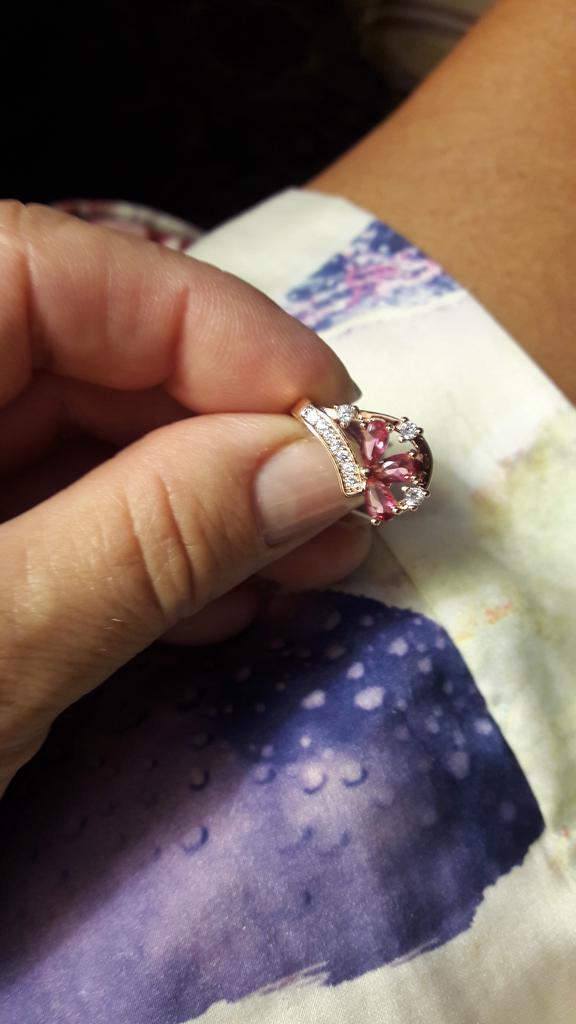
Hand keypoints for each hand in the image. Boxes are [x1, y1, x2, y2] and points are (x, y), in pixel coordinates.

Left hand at [0, 202, 368, 793]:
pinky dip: (154, 550)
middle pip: (94, 352)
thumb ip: (153, 539)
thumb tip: (326, 464)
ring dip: (210, 500)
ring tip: (297, 569)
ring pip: (92, 434)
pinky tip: (219, 600)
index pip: (67, 272)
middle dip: (233, 433)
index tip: (341, 424)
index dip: (226, 336)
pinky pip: (67, 507)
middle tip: (339, 515)